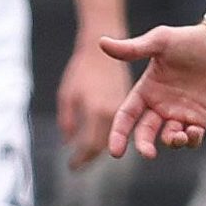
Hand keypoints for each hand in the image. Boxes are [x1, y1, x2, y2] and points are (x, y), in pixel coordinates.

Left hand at [56, 37, 133, 169]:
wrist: (103, 39)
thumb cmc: (82, 66)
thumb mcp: (68, 92)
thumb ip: (68, 118)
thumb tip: (67, 142)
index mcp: (100, 111)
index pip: (92, 145)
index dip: (82, 158)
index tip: (72, 166)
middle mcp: (117, 112)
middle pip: (106, 144)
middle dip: (92, 156)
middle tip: (78, 163)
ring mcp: (128, 108)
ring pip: (119, 139)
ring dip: (105, 147)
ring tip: (89, 152)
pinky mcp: (138, 102)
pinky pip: (130, 127)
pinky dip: (118, 134)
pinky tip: (106, 135)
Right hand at [101, 21, 205, 157]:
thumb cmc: (189, 40)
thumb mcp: (159, 42)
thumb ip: (132, 49)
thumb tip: (101, 42)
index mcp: (146, 90)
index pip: (126, 116)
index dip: (118, 134)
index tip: (115, 152)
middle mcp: (160, 105)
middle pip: (145, 133)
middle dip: (144, 146)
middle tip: (148, 153)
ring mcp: (180, 113)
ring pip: (169, 138)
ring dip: (171, 142)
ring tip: (178, 136)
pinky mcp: (200, 119)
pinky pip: (192, 138)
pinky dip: (191, 140)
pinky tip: (194, 131)